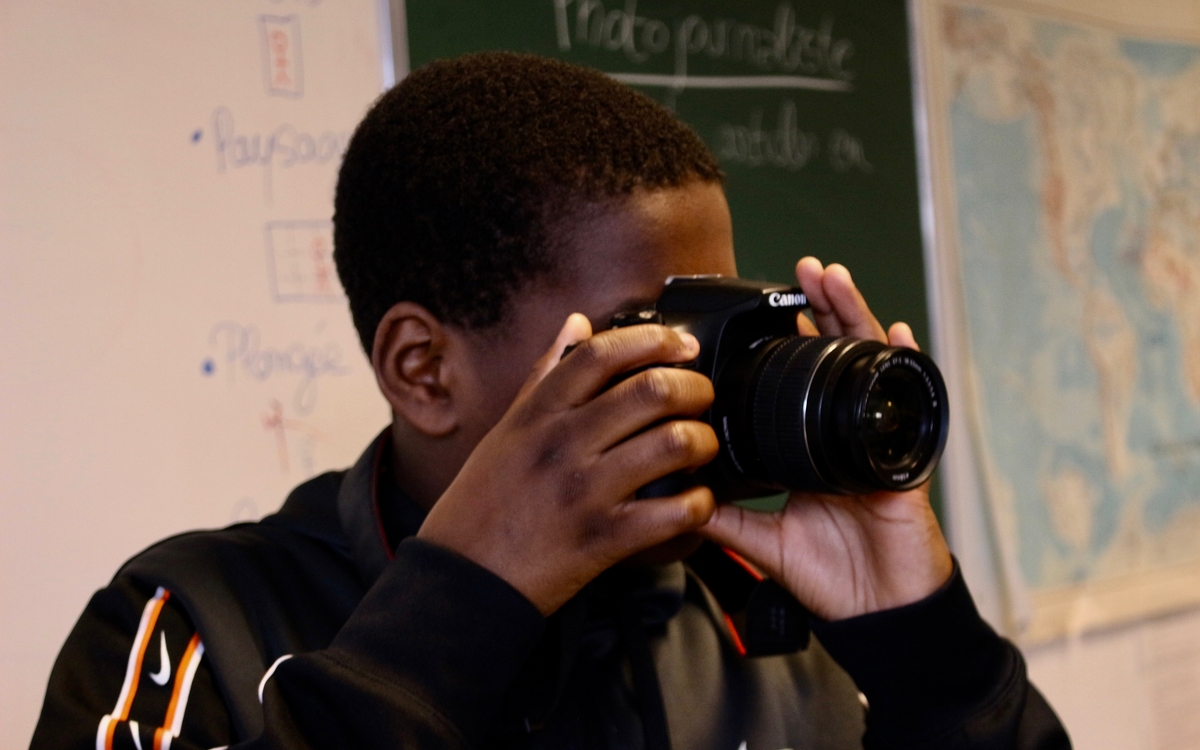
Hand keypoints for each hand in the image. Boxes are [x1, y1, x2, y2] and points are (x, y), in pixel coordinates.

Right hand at [418, 315, 719, 614]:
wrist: (462, 580)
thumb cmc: (482, 504)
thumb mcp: (506, 430)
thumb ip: (544, 375)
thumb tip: (577, 323)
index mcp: (538, 414)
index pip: (601, 353)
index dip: (652, 339)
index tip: (681, 344)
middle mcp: (562, 445)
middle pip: (650, 390)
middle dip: (694, 388)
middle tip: (702, 397)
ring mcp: (585, 492)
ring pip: (672, 443)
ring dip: (702, 441)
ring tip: (702, 446)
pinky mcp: (603, 540)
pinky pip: (673, 512)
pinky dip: (699, 503)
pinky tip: (696, 501)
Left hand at [699, 258, 952, 621]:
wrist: (877, 614)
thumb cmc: (830, 577)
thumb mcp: (762, 542)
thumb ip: (726, 518)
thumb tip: (681, 496)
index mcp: (810, 448)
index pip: (798, 380)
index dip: (787, 344)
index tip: (762, 311)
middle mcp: (843, 435)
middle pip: (835, 357)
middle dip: (820, 310)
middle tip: (802, 270)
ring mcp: (877, 440)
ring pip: (868, 366)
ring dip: (854, 317)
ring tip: (834, 279)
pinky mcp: (903, 457)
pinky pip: (909, 402)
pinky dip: (904, 365)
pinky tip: (895, 331)